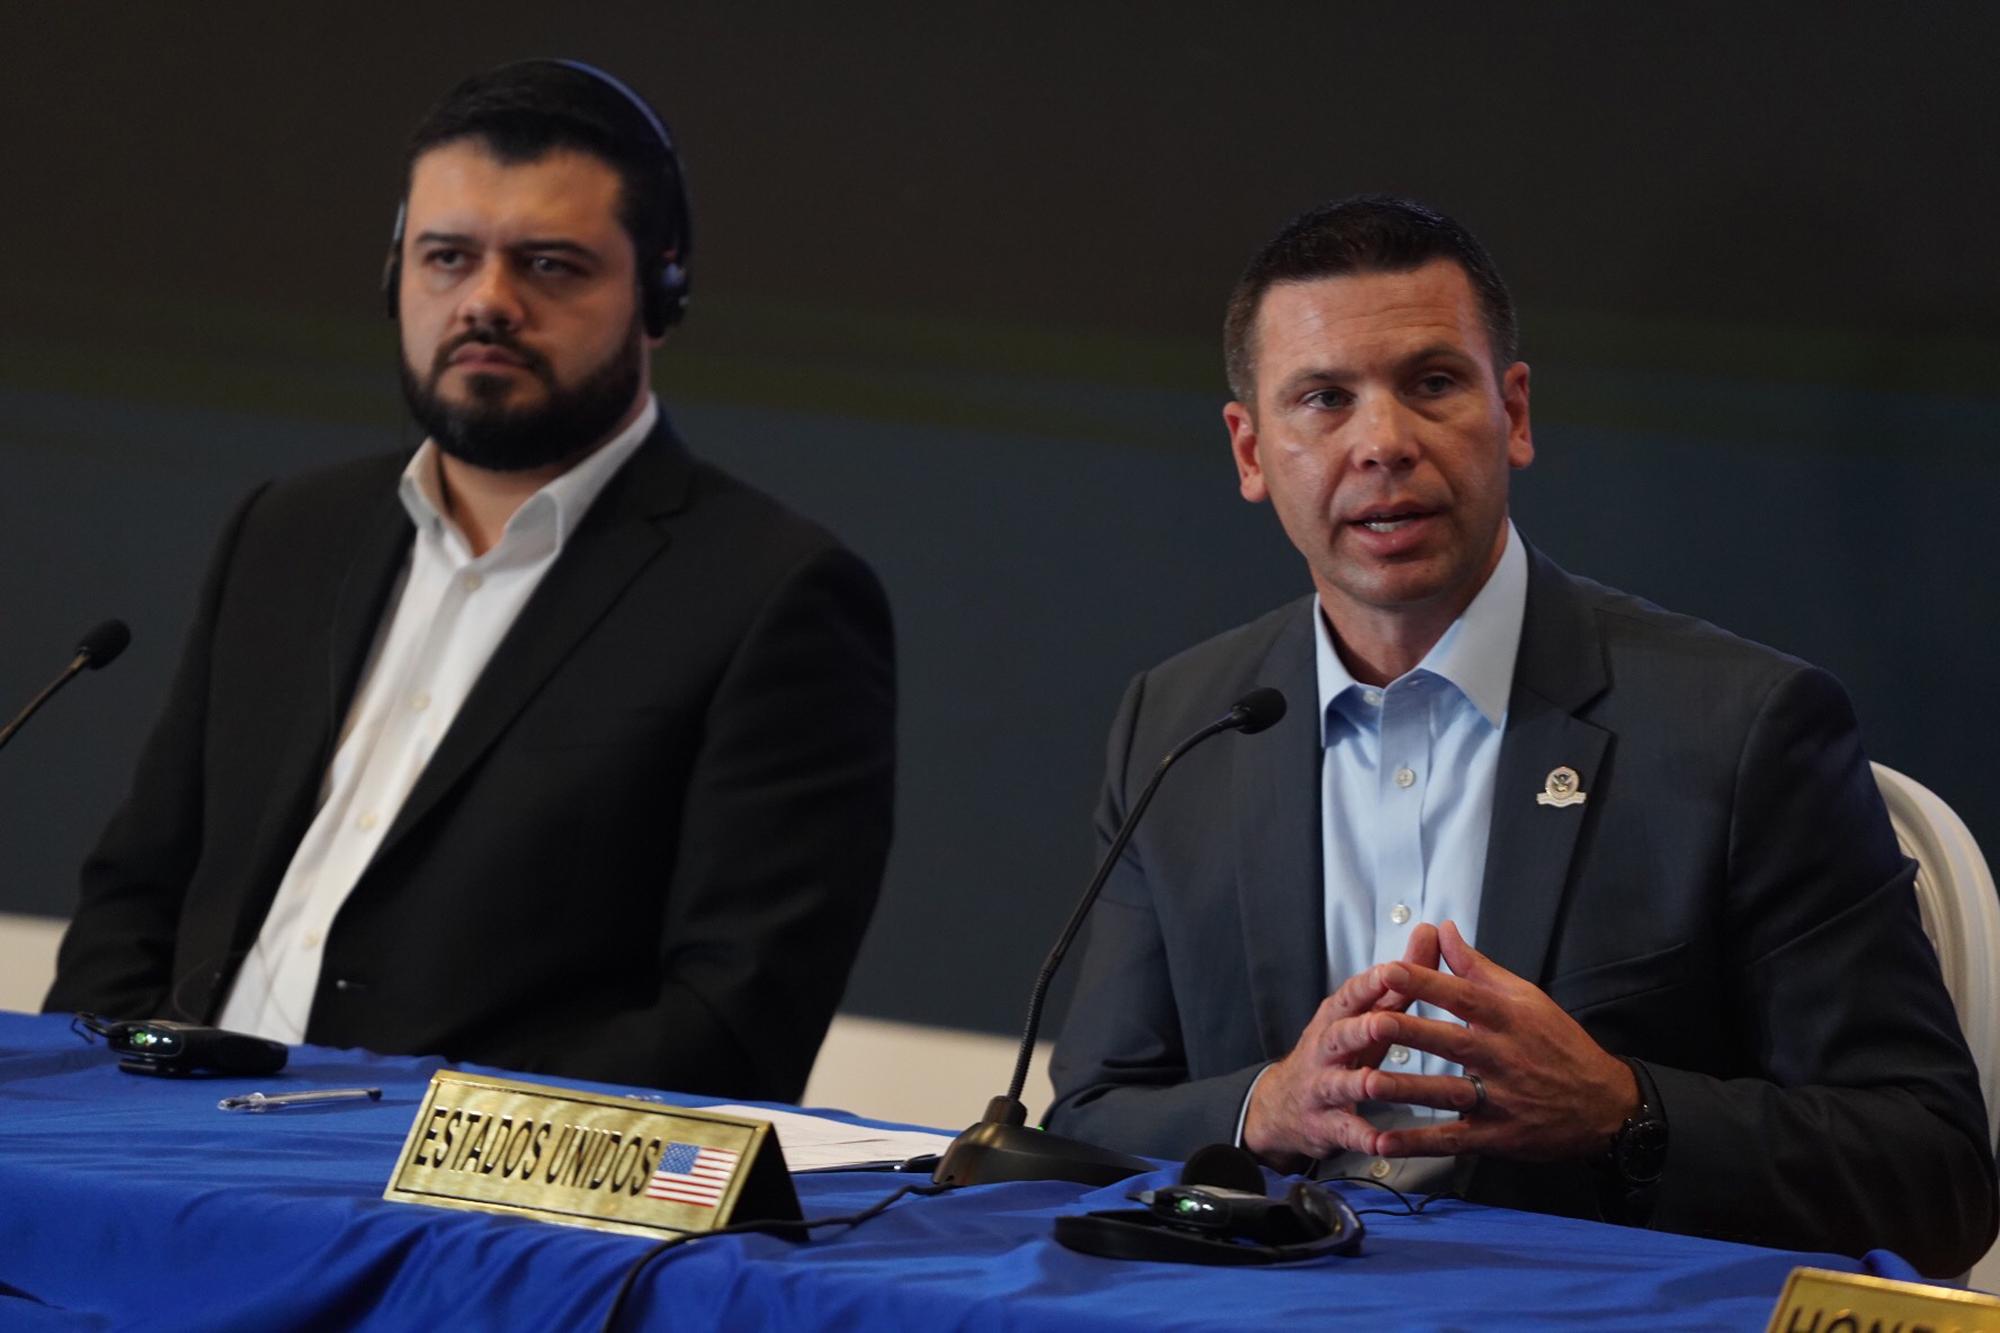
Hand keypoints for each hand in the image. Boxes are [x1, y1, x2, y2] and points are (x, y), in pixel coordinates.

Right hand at [1242, 924, 1440, 1169]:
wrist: (1285, 1105)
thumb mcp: (1367, 1013)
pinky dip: (1362, 1137)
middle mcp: (1325, 1048)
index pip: (1353, 994)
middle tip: (1383, 1021)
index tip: (1393, 968)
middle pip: (1341, 1034)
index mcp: (1339, 1017)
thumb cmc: (1340, 1051)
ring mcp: (1323, 1086)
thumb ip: (1400, 979)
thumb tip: (1432, 932)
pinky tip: (1380, 1143)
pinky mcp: (1325, 1123)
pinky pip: (1345, 1131)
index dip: (1371, 983)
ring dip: (1358, 1082)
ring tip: (1376, 1083)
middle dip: (1361, 1028)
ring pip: (1340, 1082)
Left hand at [1358, 920, 1638, 1161]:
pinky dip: (1417, 1143)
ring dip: (1406, 1090)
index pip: (1463, 996)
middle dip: (1410, 1032)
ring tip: (1366, 1083)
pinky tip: (1383, 1142)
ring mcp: (1500, 1099)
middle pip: (1450, 1042)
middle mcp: (1502, 1057)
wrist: (1605, 1105)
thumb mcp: (1527, 998)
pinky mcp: (1497, 1135)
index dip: (1426, 982)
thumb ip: (1478, 967)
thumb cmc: (1560, 1044)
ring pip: (1447, 1092)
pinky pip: (1452, 1139)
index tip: (1390, 970)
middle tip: (1371, 1023)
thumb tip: (1444, 929)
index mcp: (1508, 1018)